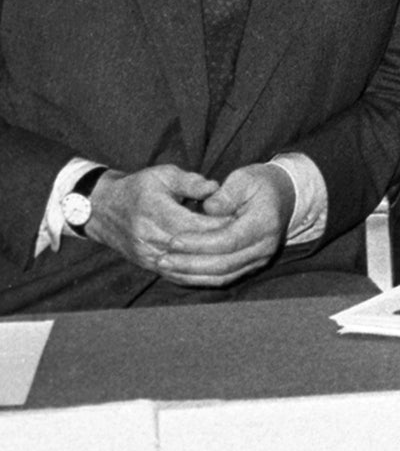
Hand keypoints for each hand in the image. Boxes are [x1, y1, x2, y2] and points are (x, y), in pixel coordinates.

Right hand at [84, 165, 229, 276]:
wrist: (102, 210)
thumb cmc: (138, 188)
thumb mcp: (163, 175)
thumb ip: (190, 181)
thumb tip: (215, 188)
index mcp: (154, 212)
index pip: (194, 224)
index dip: (220, 223)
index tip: (242, 218)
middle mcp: (149, 237)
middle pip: (193, 247)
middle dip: (221, 243)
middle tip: (246, 238)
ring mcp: (148, 255)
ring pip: (187, 266)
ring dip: (214, 261)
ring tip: (237, 252)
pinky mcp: (148, 266)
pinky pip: (178, 276)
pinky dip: (200, 274)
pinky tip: (221, 268)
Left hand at [156, 164, 294, 286]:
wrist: (283, 196)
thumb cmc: (259, 184)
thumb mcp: (244, 179)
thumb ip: (225, 194)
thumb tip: (207, 208)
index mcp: (265, 223)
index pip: (229, 240)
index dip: (199, 243)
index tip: (174, 240)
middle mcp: (265, 246)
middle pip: (224, 263)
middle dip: (190, 263)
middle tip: (162, 258)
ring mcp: (260, 259)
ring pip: (222, 276)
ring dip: (191, 274)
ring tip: (165, 267)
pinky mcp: (251, 266)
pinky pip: (223, 278)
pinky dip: (199, 278)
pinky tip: (179, 272)